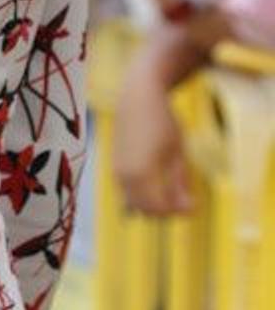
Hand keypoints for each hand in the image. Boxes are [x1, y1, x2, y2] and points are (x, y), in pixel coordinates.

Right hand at [112, 48, 193, 216]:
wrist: (137, 98)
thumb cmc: (163, 122)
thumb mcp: (177, 153)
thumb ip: (180, 184)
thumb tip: (188, 210)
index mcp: (142, 174)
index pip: (159, 208)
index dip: (178, 211)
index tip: (195, 206)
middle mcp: (124, 176)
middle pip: (144, 210)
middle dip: (166, 211)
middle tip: (186, 200)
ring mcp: (116, 172)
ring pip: (134, 203)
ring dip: (153, 204)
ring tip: (174, 190)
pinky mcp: (114, 166)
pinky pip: (127, 192)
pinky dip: (143, 195)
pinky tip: (159, 182)